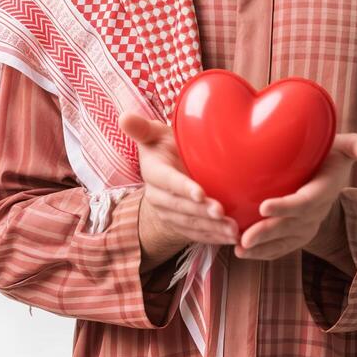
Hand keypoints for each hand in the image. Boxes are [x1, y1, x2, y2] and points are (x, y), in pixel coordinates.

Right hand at [118, 113, 239, 269]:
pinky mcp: (180, 226)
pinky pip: (196, 235)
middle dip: (200, 212)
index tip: (201, 193)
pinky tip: (232, 239)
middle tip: (222, 213)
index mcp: (153, 172)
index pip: (167, 181)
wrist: (167, 171)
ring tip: (233, 230)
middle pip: (180, 207)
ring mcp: (168, 214)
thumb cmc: (165, 146)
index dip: (183, 188)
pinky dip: (214, 238)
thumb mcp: (155, 134)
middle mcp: (157, 196)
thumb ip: (142, 128)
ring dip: (211, 228)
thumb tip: (124, 116)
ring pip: (189, 224)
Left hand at [233, 131, 356, 262]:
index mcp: (324, 190)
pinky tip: (240, 252)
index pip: (306, 202)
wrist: (326, 179)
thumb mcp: (346, 147)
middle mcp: (316, 213)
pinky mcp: (295, 235)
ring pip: (283, 240)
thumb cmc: (330, 155)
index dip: (287, 207)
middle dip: (268, 232)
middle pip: (290, 226)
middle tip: (244, 236)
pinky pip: (279, 248)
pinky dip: (261, 253)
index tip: (264, 205)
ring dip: (261, 247)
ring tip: (239, 248)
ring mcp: (305, 226)